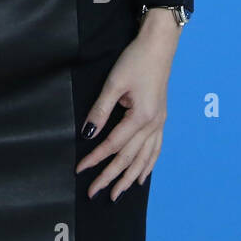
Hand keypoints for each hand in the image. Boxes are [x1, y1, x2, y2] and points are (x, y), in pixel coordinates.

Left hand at [75, 14, 180, 199]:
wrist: (159, 46)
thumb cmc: (135, 61)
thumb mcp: (113, 83)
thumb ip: (100, 110)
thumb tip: (87, 133)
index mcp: (141, 117)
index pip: (113, 145)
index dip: (95, 159)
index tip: (80, 170)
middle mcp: (153, 124)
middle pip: (129, 158)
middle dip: (111, 177)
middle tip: (94, 192)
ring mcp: (159, 123)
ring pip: (144, 158)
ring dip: (130, 178)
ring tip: (118, 194)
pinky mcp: (160, 119)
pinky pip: (155, 149)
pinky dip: (148, 165)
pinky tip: (142, 177)